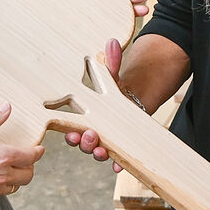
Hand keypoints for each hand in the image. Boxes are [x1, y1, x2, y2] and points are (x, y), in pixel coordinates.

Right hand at [0, 103, 45, 201]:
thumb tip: (6, 107)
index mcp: (2, 156)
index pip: (31, 156)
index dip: (38, 152)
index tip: (39, 149)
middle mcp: (3, 174)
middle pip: (29, 174)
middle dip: (30, 165)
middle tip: (25, 158)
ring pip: (19, 185)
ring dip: (19, 176)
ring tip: (12, 167)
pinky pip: (6, 191)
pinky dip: (8, 184)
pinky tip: (0, 176)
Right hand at [64, 38, 126, 172]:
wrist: (136, 101)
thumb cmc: (117, 91)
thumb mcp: (114, 77)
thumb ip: (111, 64)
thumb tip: (112, 43)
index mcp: (86, 118)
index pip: (73, 129)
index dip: (72, 134)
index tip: (72, 132)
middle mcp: (94, 133)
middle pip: (84, 144)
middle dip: (85, 143)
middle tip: (90, 137)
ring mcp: (108, 141)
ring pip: (99, 153)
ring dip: (98, 153)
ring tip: (102, 149)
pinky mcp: (122, 147)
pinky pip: (118, 160)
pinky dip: (117, 164)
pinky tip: (117, 166)